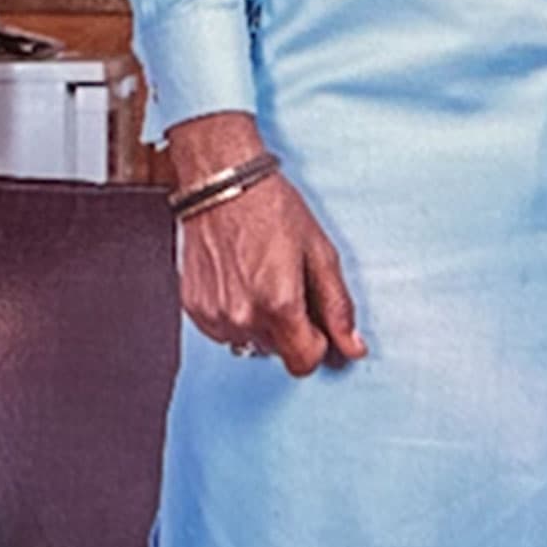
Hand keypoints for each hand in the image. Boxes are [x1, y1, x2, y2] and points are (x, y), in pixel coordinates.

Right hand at [166, 112, 366, 376]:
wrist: (221, 183)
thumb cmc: (271, 208)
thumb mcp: (320, 252)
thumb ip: (337, 307)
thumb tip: (352, 347)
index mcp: (279, 305)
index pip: (304, 363)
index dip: (317, 345)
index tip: (316, 323)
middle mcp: (243, 316)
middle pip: (277, 352)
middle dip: (288, 328)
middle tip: (287, 285)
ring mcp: (215, 314)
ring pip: (250, 342)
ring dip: (260, 321)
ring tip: (260, 278)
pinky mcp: (195, 307)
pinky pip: (223, 330)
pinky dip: (235, 313)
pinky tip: (239, 280)